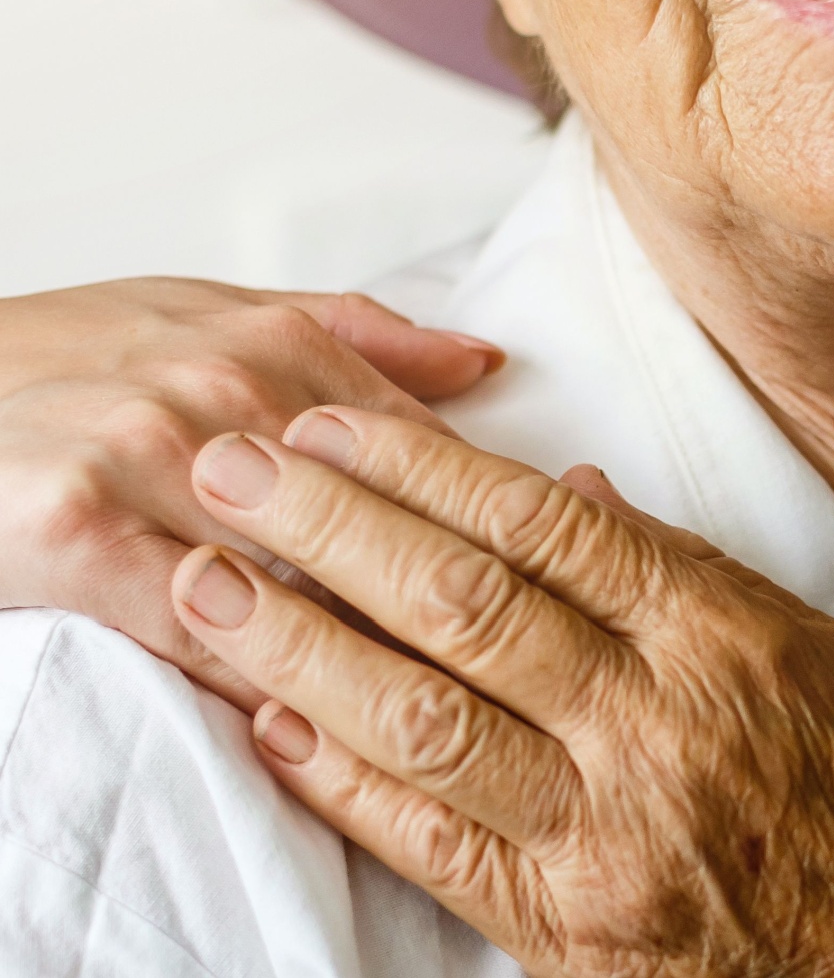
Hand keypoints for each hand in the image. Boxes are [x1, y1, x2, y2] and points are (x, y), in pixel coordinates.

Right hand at [0, 278, 502, 707]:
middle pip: (385, 524)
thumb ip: (356, 335)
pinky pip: (208, 630)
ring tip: (457, 715)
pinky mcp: (86, 536)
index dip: (496, 536)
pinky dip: (267, 680)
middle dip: (458, 607)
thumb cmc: (79, 356)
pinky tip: (320, 719)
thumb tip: (482, 357)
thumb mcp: (214, 315)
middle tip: (532, 677)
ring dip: (380, 655)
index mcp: (281, 350)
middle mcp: (230, 398)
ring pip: (307, 584)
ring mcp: (157, 463)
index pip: (429, 454)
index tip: (555, 598)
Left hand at [168, 408, 833, 976]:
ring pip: (421, 719)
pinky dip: (341, 783)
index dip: (421, 467)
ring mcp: (611, 837)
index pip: (542, 527)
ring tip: (210, 581)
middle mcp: (660, 727)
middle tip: (233, 467)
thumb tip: (572, 494)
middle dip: (328, 526)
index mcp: (728, 639)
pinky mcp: (576, 932)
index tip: (336, 425)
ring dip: (298, 644)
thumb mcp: (830, 651)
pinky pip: (433, 846)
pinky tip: (273, 723)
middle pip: (459, 605)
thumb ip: (692, 574)